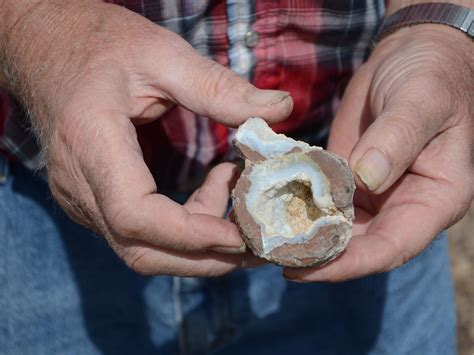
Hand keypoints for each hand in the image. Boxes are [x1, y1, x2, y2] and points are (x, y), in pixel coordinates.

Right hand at [2, 2, 291, 275]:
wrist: (46, 46)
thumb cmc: (99, 44)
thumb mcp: (162, 55)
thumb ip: (219, 87)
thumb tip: (281, 109)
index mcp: (90, 142)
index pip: (136, 215)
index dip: (192, 234)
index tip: (243, 234)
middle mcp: (79, 183)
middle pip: (141, 251)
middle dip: (205, 258)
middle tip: (259, 242)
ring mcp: (82, 197)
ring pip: (142, 250)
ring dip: (199, 243)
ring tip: (238, 202)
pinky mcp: (92, 200)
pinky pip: (139, 233)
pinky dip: (183, 228)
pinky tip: (213, 193)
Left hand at [284, 25, 472, 281]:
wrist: (409, 58)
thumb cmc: (428, 76)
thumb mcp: (420, 100)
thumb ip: (397, 137)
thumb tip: (366, 178)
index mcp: (435, 199)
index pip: (392, 246)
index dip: (349, 263)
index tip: (305, 267)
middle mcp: (403, 207)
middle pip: (359, 248)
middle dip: (317, 256)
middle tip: (271, 256)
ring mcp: (373, 196)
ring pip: (336, 230)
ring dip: (303, 237)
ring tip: (264, 241)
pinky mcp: (347, 180)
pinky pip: (322, 201)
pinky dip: (298, 208)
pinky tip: (269, 210)